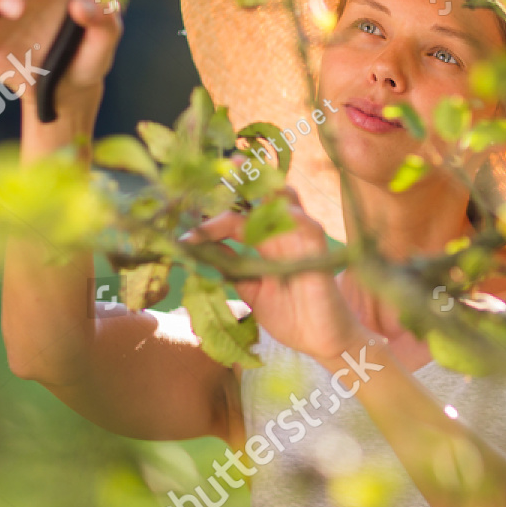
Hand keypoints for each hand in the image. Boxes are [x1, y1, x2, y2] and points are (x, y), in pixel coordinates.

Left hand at [189, 189, 366, 363]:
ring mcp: (302, 240)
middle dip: (245, 178)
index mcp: (265, 242)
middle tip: (225, 165)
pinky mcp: (318, 253)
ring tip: (244, 178)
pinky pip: (307, 227)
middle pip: (264, 194)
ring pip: (286, 200)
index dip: (210, 223)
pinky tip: (272, 216)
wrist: (320, 341)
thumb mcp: (250, 290)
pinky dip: (290, 218)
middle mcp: (283, 234)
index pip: (237, 217)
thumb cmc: (290, 316)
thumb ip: (231, 267)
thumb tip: (199, 249)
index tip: (185, 239)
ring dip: (265, 188)